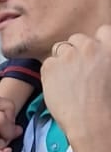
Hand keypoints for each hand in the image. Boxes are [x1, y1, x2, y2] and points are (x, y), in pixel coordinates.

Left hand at [41, 27, 110, 147]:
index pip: (102, 31)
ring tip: (67, 79)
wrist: (90, 120)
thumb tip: (95, 60)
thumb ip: (104, 58)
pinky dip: (50, 72)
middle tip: (78, 70)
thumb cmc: (105, 103)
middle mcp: (90, 47)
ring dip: (62, 60)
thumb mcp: (110, 74)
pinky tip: (58, 86)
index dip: (96, 43)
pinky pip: (48, 62)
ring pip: (60, 48)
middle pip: (78, 38)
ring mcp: (68, 55)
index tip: (92, 54)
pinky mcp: (51, 65)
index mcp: (110, 47)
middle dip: (76, 51)